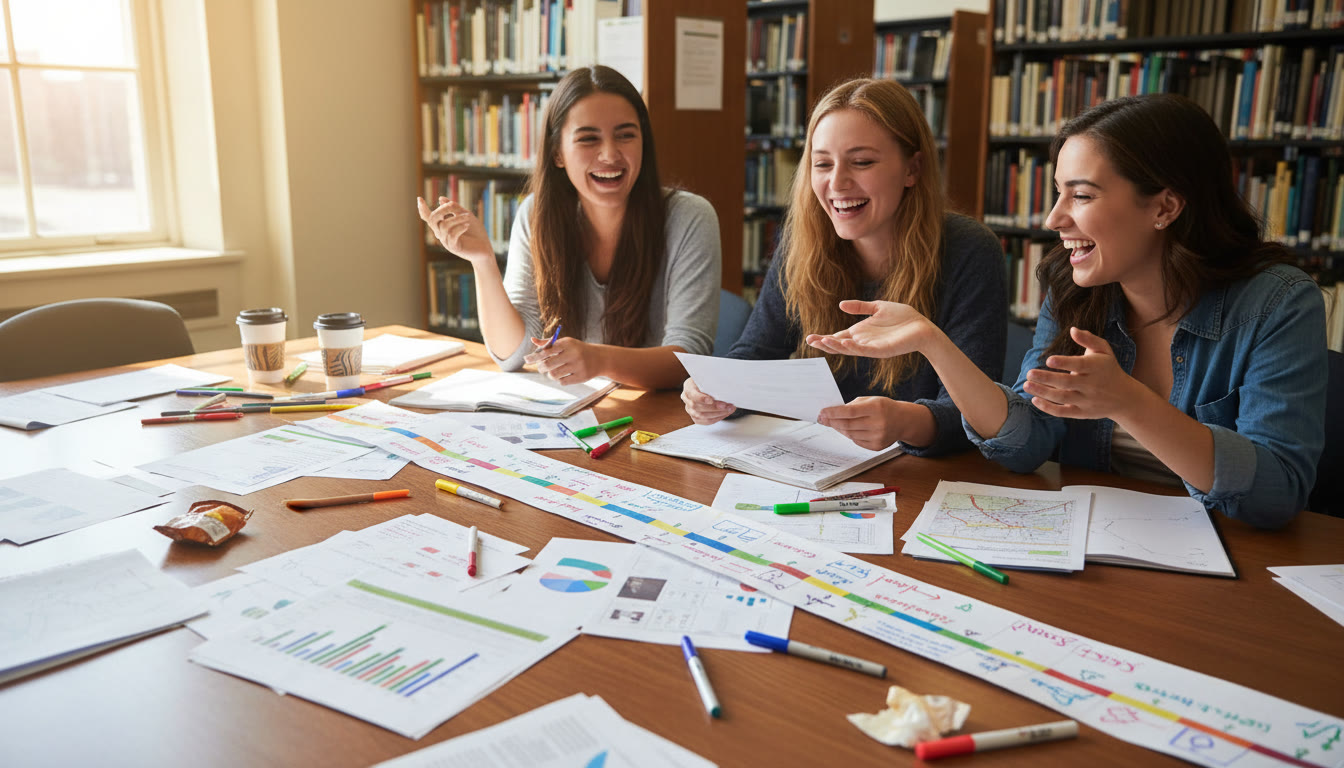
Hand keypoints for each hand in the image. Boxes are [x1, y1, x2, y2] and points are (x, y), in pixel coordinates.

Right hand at [416, 196, 493, 264]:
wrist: (485, 248)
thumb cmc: (475, 232)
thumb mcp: (466, 215)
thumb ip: (454, 208)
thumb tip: (441, 199)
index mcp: (442, 226)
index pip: (429, 218)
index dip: (423, 209)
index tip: (419, 199)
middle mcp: (441, 234)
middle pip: (433, 219)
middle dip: (442, 209)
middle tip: (453, 205)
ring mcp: (446, 242)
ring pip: (445, 226)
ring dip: (457, 218)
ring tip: (468, 217)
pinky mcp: (454, 247)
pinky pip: (452, 235)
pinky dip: (459, 227)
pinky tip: (467, 225)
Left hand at [524, 336, 602, 382]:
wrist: (599, 358)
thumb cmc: (577, 349)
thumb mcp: (565, 343)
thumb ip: (549, 343)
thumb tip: (532, 340)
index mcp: (567, 343)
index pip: (546, 351)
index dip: (534, 356)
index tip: (526, 359)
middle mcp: (573, 354)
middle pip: (547, 365)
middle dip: (541, 368)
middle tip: (541, 368)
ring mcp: (578, 366)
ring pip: (553, 375)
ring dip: (550, 374)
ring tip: (554, 371)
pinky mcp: (581, 377)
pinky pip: (562, 382)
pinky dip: (560, 380)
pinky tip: (565, 375)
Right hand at [681, 377, 735, 424]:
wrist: (706, 387)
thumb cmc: (708, 382)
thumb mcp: (709, 378)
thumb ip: (712, 382)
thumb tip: (724, 387)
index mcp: (688, 387)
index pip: (692, 394)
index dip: (701, 398)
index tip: (711, 400)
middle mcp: (687, 399)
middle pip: (697, 407)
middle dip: (714, 407)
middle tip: (726, 406)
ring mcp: (690, 409)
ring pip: (701, 416)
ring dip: (718, 413)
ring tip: (728, 409)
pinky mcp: (695, 417)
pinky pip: (705, 421)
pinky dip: (717, 418)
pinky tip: (724, 413)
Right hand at [805, 300, 934, 358]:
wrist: (922, 326)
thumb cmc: (903, 317)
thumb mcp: (878, 307)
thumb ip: (860, 307)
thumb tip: (840, 305)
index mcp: (861, 332)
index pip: (838, 336)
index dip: (824, 337)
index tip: (810, 337)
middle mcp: (863, 341)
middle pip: (839, 345)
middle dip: (824, 343)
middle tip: (809, 341)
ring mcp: (870, 347)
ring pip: (848, 349)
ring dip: (834, 346)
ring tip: (821, 341)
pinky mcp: (880, 350)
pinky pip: (862, 350)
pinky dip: (851, 347)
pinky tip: (842, 343)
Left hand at [817, 397, 904, 449]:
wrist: (903, 421)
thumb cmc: (884, 408)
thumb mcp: (871, 400)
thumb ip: (852, 405)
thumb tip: (832, 413)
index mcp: (876, 408)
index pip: (849, 412)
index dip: (833, 413)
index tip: (822, 412)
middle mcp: (879, 423)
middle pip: (848, 425)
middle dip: (832, 422)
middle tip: (822, 419)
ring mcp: (878, 437)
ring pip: (850, 434)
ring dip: (839, 428)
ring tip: (834, 423)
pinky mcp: (877, 446)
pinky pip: (857, 441)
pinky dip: (850, 435)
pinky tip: (849, 429)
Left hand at [1022, 327, 1140, 419]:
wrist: (1124, 397)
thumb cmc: (1108, 368)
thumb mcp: (1104, 350)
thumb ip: (1088, 339)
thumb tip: (1072, 329)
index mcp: (1096, 367)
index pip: (1079, 365)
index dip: (1064, 363)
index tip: (1049, 360)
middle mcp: (1091, 385)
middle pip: (1066, 383)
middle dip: (1046, 378)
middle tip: (1029, 373)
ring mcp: (1086, 400)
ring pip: (1062, 398)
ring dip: (1042, 392)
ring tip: (1026, 385)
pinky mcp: (1081, 413)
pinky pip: (1063, 412)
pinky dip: (1048, 408)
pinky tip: (1034, 400)